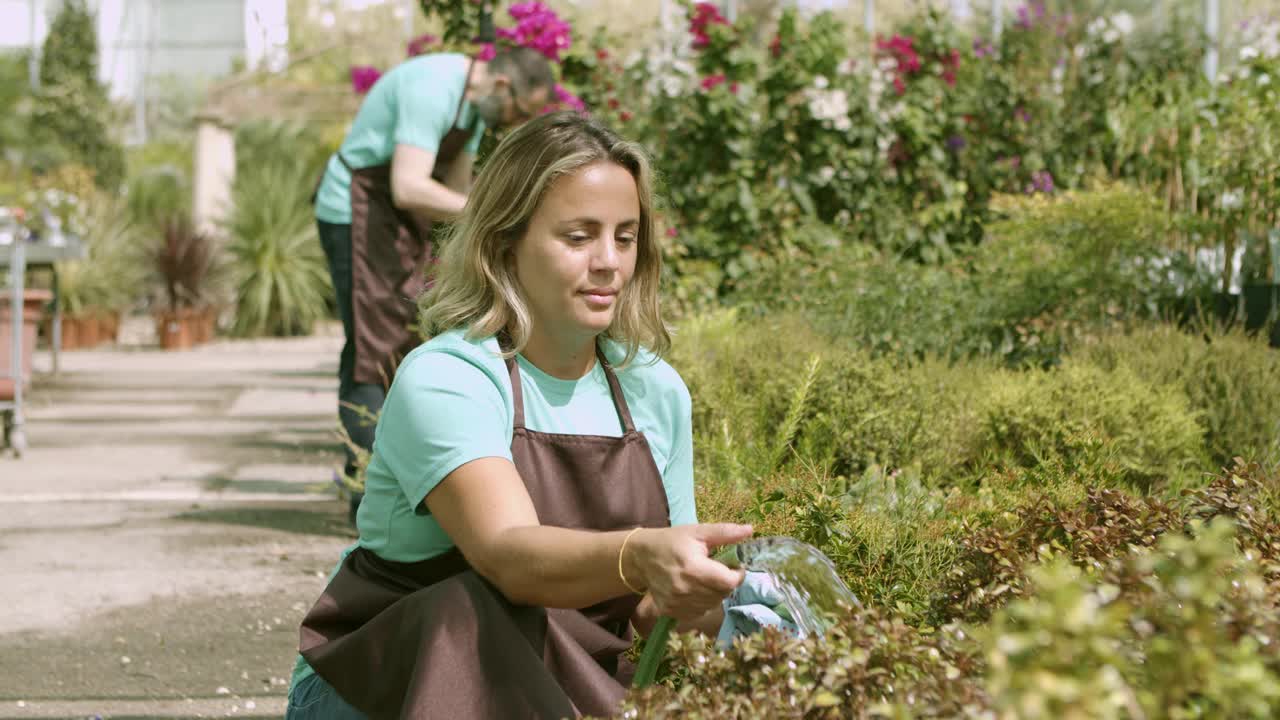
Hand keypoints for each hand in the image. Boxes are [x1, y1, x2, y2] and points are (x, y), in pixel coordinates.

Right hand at [627, 524, 752, 621]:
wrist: (641, 556)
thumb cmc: (672, 541)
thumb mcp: (698, 531)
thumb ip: (725, 533)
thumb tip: (750, 530)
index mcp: (694, 568)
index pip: (729, 582)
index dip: (737, 574)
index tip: (733, 566)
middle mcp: (685, 589)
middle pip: (722, 594)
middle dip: (725, 583)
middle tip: (717, 570)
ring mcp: (676, 603)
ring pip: (712, 605)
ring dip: (714, 593)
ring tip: (704, 579)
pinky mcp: (670, 612)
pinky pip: (698, 613)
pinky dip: (701, 603)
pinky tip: (694, 590)